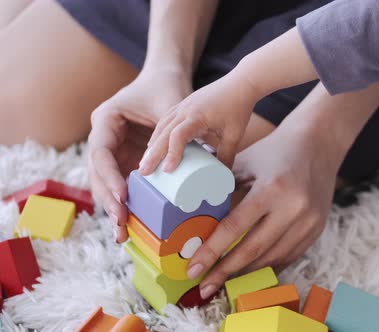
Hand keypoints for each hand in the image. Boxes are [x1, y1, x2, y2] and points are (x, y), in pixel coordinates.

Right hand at [88, 68, 191, 241]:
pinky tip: (130, 225)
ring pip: (107, 184)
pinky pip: (122, 184)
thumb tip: (205, 159)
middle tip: (122, 224)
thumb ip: (178, 128)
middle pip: (98, 174)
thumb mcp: (171, 104)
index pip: (100, 153)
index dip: (109, 177)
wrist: (167, 78)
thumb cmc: (167, 87)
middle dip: (109, 200)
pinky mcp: (126, 160)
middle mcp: (104, 137)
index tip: (123, 196)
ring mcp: (113, 151)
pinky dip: (126, 203)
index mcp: (106, 119)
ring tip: (123, 234)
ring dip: (114, 208)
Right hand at [138, 71, 257, 174]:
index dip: (172, 154)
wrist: (241, 82)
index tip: (167, 170)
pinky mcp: (184, 104)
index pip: (178, 136)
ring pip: (161, 126)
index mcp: (197, 116)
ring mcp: (182, 105)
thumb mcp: (235, 135)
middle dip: (152, 154)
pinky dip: (158, 133)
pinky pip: (165, 120)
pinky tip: (154, 145)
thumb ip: (227, 156)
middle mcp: (185, 110)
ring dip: (152, 144)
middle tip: (144, 172)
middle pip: (163, 133)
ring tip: (146, 162)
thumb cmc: (239, 107)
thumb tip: (223, 179)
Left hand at [185, 124, 343, 299]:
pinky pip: (289, 256)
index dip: (212, 251)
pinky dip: (267, 266)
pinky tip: (249, 270)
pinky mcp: (317, 229)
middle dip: (225, 271)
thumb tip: (192, 217)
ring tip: (223, 281)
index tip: (193, 268)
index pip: (235, 227)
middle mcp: (294, 207)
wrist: (318, 144)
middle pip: (253, 249)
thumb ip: (222, 187)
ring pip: (272, 258)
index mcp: (272, 188)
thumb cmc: (275, 151)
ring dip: (245, 273)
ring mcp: (309, 221)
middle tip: (204, 287)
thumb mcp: (245, 162)